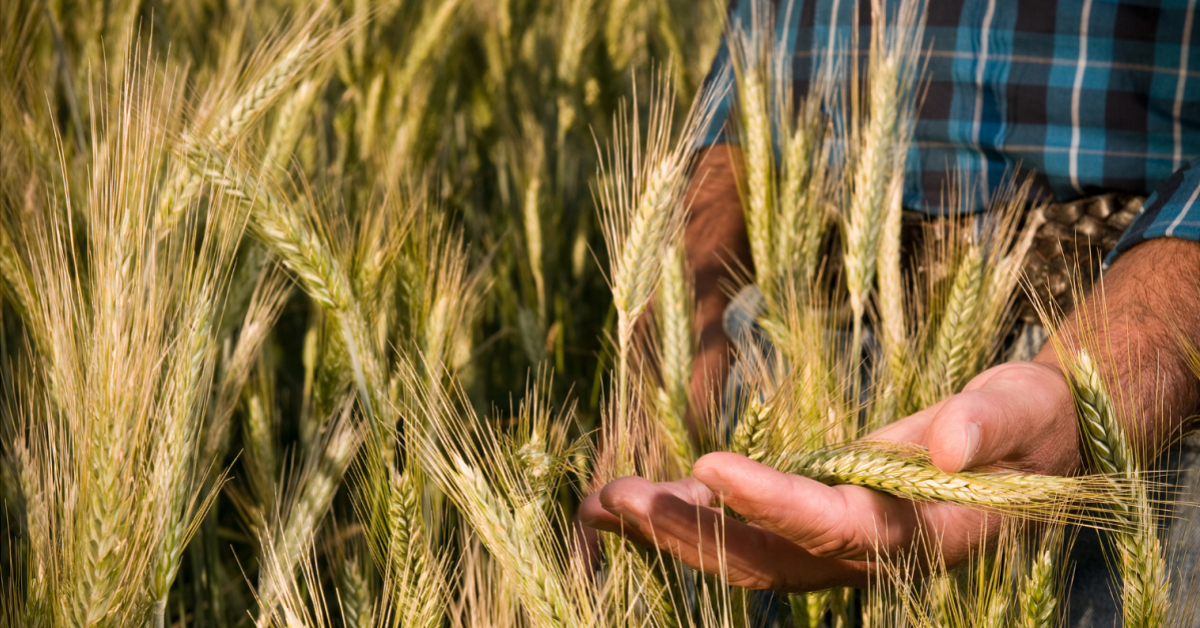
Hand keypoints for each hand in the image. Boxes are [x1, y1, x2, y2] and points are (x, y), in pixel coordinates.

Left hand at [578, 360, 1080, 591]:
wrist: (1030, 449)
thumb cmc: (1028, 420)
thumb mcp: (1022, 405)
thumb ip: (993, 421)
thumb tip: (951, 442)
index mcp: (920, 529)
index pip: (836, 526)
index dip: (774, 504)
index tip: (707, 467)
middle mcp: (868, 550)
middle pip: (768, 561)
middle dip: (688, 534)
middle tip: (614, 499)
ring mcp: (835, 543)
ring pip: (744, 556)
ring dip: (670, 532)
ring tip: (598, 505)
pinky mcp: (816, 522)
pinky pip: (743, 533)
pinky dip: (687, 518)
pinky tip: (632, 501)